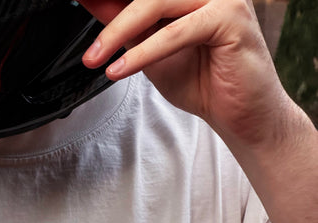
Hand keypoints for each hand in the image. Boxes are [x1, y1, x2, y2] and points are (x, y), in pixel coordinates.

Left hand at [80, 0, 291, 148]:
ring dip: (120, 33)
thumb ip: (128, 29)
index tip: (80, 5)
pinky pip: (176, 32)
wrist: (239, 115)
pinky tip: (120, 69)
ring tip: (96, 59)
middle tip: (87, 51)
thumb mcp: (151, 52)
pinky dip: (145, 52)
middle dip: (111, 21)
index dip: (112, 4)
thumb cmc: (202, 83)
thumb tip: (95, 6)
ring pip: (157, 4)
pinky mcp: (231, 17)